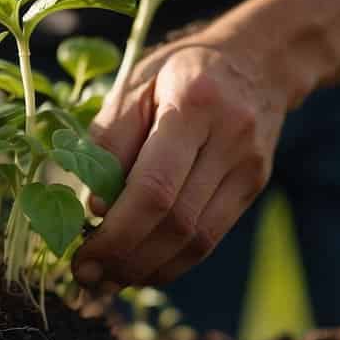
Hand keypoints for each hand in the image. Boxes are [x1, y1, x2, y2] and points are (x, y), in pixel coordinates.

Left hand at [71, 30, 289, 288]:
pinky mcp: (253, 187)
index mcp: (193, 104)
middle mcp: (229, 137)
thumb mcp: (133, 85)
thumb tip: (94, 206)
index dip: (117, 232)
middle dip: (126, 258)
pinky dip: (173, 262)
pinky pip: (211, 238)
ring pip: (198, 239)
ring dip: (149, 269)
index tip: (83, 255)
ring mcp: (248, 166)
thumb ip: (109, 141)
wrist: (256, 60)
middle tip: (87, 276)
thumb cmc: (179, 71)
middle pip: (177, 221)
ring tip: (110, 279)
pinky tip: (142, 267)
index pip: (155, 187)